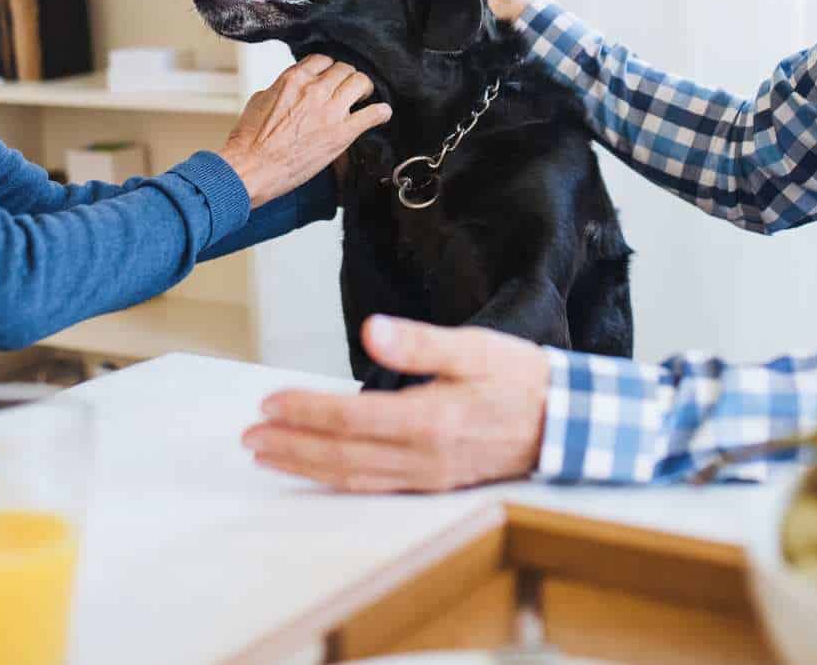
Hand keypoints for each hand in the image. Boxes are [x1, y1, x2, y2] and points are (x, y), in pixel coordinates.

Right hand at [219, 56, 389, 207]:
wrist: (250, 168)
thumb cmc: (249, 140)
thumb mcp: (260, 100)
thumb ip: (282, 89)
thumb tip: (291, 89)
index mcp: (293, 79)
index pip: (322, 60)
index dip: (329, 68)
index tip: (331, 77)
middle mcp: (314, 90)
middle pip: (344, 69)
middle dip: (347, 78)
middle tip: (348, 89)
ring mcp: (330, 111)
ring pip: (361, 82)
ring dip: (364, 88)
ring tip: (363, 97)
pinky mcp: (341, 134)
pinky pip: (372, 114)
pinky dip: (381, 112)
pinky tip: (382, 113)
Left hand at [243, 315, 548, 491]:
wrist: (567, 423)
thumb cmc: (520, 378)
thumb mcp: (475, 347)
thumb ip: (420, 342)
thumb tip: (372, 330)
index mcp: (430, 420)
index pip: (349, 419)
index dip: (304, 411)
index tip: (268, 403)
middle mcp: (423, 457)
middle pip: (340, 455)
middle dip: (290, 446)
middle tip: (249, 437)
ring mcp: (427, 476)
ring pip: (352, 476)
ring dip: (305, 466)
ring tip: (267, 455)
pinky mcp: (433, 483)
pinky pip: (374, 485)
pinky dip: (337, 478)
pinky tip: (318, 470)